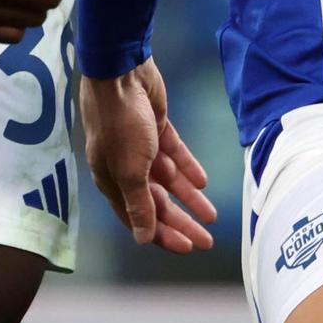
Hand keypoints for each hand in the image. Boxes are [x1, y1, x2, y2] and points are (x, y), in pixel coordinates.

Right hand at [80, 58, 215, 251]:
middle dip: (180, 222)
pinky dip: (188, 168)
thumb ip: (139, 204)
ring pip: (168, 180)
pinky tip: (203, 182)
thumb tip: (143, 239)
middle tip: (206, 239)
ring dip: (189, 198)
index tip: (187, 247)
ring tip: (211, 215)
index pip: (137, 218)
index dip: (161, 235)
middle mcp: (125, 167)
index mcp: (112, 181)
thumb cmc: (120, 125)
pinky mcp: (155, 128)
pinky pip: (174, 154)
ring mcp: (141, 147)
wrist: (120, 74)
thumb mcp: (130, 170)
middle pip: (156, 202)